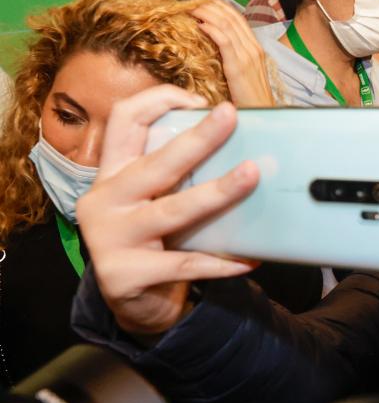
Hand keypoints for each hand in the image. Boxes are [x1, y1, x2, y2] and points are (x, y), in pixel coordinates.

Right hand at [77, 85, 259, 336]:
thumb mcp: (155, 200)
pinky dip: (220, 262)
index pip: (123, 120)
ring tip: (251, 176)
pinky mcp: (124, 275)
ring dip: (216, 192)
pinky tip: (250, 259)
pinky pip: (185, 264)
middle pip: (155, 162)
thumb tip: (246, 149)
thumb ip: (180, 176)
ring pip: (172, 210)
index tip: (199, 99)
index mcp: (111, 173)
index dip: (157, 101)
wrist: (133, 302)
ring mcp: (109, 238)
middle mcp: (104, 200)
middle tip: (231, 117)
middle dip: (197, 138)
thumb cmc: (155, 240)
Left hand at [191, 0, 275, 107]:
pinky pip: (225, 41)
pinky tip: (199, 25)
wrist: (264, 117)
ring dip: (207, 14)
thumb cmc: (249, 100)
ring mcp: (248, 56)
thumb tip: (212, 50)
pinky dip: (211, 30)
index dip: (219, 7)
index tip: (202, 3)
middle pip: (231, 17)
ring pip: (227, 25)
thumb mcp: (242, 75)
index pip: (237, 19)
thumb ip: (231, 60)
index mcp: (254, 48)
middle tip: (192, 2)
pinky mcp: (239, 67)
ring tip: (191, 9)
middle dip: (210, 6)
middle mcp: (253, 48)